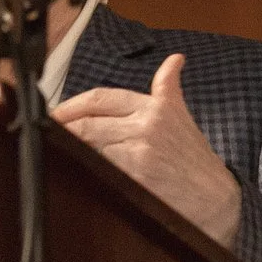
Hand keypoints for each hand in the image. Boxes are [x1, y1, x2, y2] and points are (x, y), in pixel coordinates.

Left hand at [53, 53, 242, 245]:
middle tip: (44, 134)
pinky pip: (98, 167)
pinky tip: (73, 173)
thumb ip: (168, 89)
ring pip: (89, 143)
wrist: (216, 200)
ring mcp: (140, 148)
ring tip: (54, 153)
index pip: (100, 97)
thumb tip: (175, 60)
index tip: (54, 113)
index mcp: (156, 106)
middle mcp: (148, 122)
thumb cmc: (195, 162)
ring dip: (70, 149)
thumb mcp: (183, 117)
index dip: (71, 104)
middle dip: (62, 127)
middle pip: (88, 120)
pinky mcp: (136, 173)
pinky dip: (83, 169)